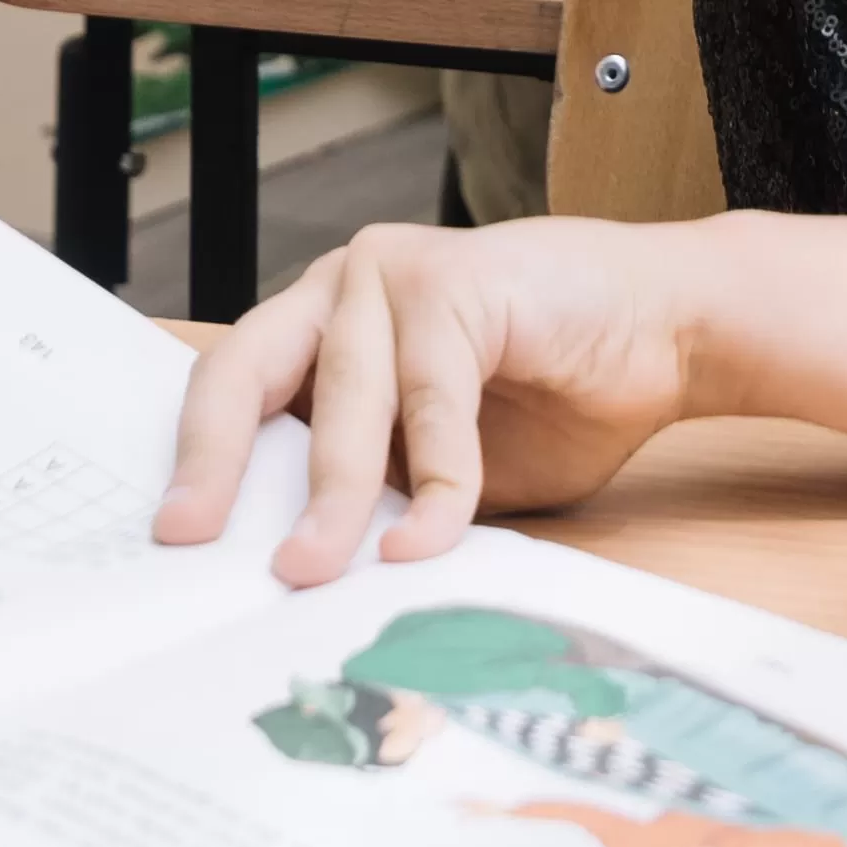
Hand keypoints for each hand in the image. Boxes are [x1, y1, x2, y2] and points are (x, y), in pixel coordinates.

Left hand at [157, 218, 701, 581]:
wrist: (670, 331)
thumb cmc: (557, 397)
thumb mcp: (440, 468)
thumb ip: (379, 494)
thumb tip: (304, 574)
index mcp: (325, 328)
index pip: (233, 389)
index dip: (200, 462)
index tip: (176, 544)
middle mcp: (344, 286)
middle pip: (248, 371)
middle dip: (217, 463)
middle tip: (199, 542)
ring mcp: (398, 272)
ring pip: (345, 399)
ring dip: (331, 497)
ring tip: (316, 571)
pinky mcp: (458, 280)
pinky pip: (432, 397)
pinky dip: (434, 480)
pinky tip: (426, 538)